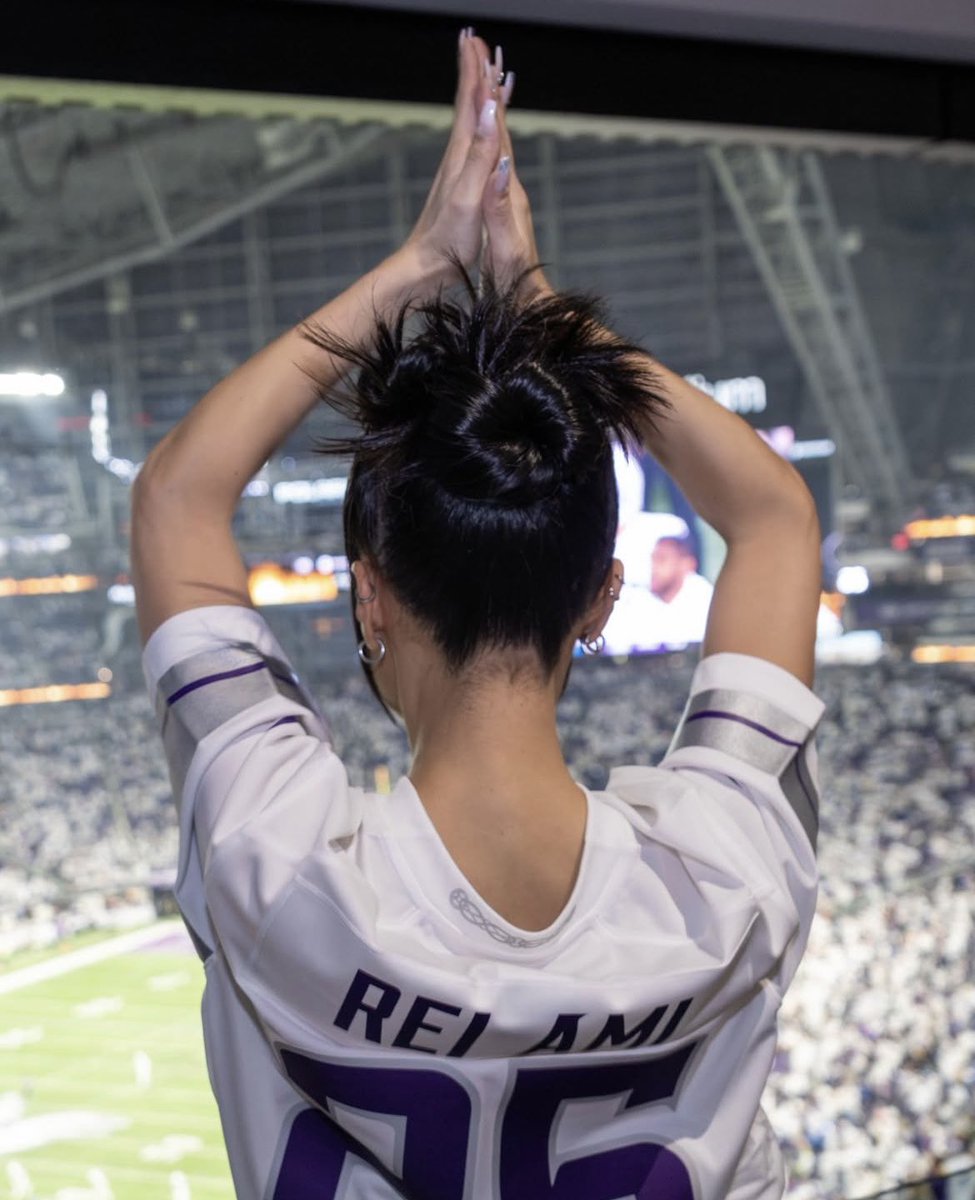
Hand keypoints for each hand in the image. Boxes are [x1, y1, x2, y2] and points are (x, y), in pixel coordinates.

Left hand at [404, 31, 508, 283]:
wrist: (424, 270)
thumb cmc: (447, 241)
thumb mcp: (469, 199)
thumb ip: (481, 156)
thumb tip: (489, 111)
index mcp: (462, 158)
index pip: (470, 104)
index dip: (475, 71)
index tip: (475, 40)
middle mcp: (458, 159)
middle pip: (467, 106)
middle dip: (473, 73)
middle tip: (476, 41)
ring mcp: (458, 173)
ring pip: (470, 123)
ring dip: (477, 95)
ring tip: (483, 73)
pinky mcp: (461, 187)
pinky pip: (474, 144)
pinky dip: (481, 127)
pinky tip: (482, 130)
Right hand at [481, 81, 550, 298]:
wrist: (531, 305)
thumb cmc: (516, 283)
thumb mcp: (504, 248)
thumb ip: (499, 208)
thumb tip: (499, 167)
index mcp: (509, 197)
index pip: (498, 143)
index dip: (489, 107)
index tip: (480, 68)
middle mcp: (512, 193)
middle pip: (502, 137)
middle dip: (491, 99)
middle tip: (482, 58)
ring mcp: (510, 202)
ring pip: (501, 148)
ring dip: (492, 116)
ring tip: (487, 86)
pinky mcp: (504, 213)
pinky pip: (497, 167)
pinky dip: (491, 145)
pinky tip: (490, 143)